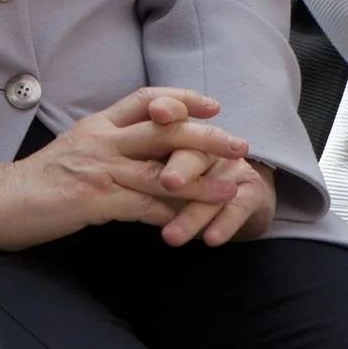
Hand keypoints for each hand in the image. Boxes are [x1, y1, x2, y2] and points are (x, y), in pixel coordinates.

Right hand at [0, 87, 250, 251]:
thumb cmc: (35, 182)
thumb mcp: (74, 151)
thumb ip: (107, 146)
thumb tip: (143, 153)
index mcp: (95, 125)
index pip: (145, 98)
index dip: (182, 98)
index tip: (212, 103)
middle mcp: (99, 140)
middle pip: (162, 129)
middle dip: (206, 135)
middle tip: (240, 143)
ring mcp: (97, 169)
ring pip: (160, 170)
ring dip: (201, 181)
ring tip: (232, 186)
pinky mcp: (93, 199)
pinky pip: (142, 207)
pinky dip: (171, 216)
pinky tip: (192, 225)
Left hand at [144, 96, 277, 246]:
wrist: (235, 198)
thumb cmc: (183, 180)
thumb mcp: (157, 166)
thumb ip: (134, 161)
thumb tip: (94, 172)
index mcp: (182, 132)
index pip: (175, 114)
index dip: (167, 108)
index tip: (155, 112)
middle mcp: (208, 146)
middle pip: (194, 149)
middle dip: (180, 165)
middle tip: (167, 183)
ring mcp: (232, 167)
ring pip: (214, 185)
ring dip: (193, 211)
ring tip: (170, 237)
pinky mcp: (252, 192)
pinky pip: (239, 208)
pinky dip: (224, 225)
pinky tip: (210, 240)